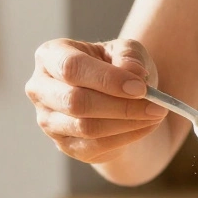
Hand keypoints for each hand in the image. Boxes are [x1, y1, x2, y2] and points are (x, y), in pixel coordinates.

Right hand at [26, 38, 167, 163]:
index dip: (107, 79)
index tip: (141, 87)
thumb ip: (129, 55)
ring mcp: (48, 120)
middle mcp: (40, 88)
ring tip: (156, 114)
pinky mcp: (63, 145)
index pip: (72, 67)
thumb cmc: (118, 67)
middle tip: (157, 106)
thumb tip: (132, 72)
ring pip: (86, 127)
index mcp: (51, 56)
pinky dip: (125, 138)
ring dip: (127, 123)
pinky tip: (146, 127)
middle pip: (75, 101)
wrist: (117, 97)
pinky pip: (94, 146)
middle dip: (120, 105)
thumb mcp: (127, 51)